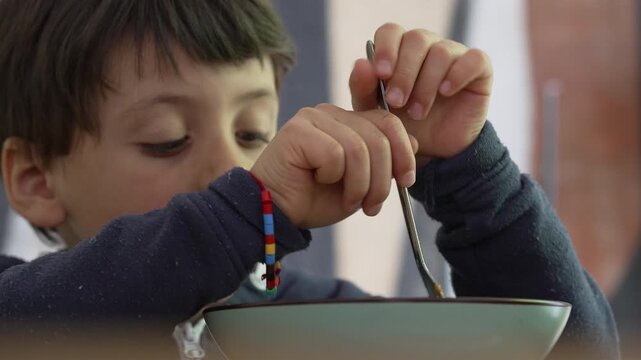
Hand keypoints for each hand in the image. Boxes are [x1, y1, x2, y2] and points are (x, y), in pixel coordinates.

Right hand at [251, 104, 417, 227]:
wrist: (277, 214)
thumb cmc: (315, 199)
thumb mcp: (361, 183)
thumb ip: (384, 162)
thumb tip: (415, 142)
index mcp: (347, 121)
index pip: (389, 122)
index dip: (404, 152)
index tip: (405, 182)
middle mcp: (330, 113)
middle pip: (380, 136)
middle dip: (383, 177)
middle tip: (372, 205)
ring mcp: (313, 118)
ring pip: (360, 148)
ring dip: (360, 184)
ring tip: (349, 201)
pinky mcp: (297, 131)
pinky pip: (336, 154)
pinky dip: (334, 177)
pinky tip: (319, 183)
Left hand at [349, 24, 492, 165]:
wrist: (434, 152)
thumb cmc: (402, 127)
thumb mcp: (375, 114)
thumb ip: (363, 89)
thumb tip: (361, 63)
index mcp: (399, 51)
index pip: (391, 31)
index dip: (386, 49)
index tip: (382, 75)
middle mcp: (426, 47)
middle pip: (416, 39)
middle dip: (404, 72)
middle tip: (396, 101)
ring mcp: (454, 55)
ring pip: (441, 52)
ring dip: (426, 84)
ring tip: (418, 112)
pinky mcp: (479, 69)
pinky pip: (474, 58)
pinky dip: (458, 74)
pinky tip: (446, 93)